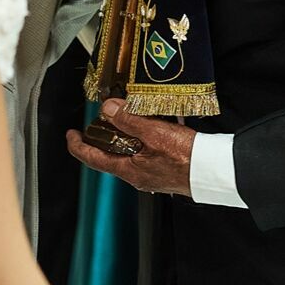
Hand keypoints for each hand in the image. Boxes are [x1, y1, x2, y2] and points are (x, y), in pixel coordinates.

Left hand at [64, 99, 194, 196]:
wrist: (214, 171)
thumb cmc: (186, 157)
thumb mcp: (154, 133)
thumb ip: (128, 120)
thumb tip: (107, 109)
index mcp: (129, 170)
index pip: (94, 159)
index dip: (78, 146)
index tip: (70, 135)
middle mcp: (138, 175)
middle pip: (111, 155)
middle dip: (104, 137)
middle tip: (99, 121)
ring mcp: (152, 173)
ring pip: (130, 151)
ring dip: (126, 134)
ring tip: (129, 116)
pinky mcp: (165, 168)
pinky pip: (147, 151)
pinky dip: (146, 136)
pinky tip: (156, 123)